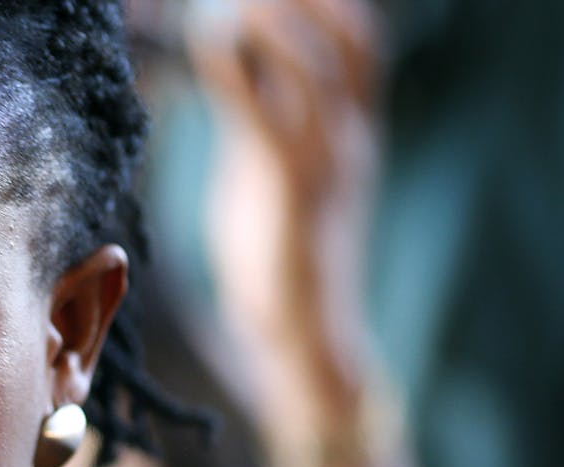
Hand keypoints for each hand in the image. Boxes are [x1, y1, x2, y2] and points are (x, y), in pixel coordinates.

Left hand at [188, 0, 382, 427]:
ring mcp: (327, 163)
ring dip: (273, 21)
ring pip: (316, 65)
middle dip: (312, 1)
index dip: (328, 6)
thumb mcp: (272, 178)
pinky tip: (202, 44)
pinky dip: (233, 72)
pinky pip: (264, 112)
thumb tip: (232, 73)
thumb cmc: (278, 261)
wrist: (302, 337)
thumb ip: (262, 123)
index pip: (361, 46)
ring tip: (230, 0)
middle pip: (353, 41)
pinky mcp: (288, 191)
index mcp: (354, 137)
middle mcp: (350, 141)